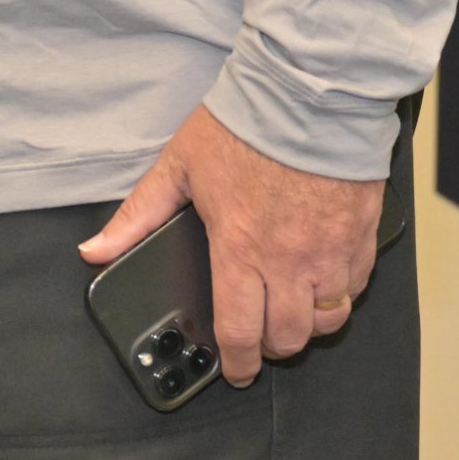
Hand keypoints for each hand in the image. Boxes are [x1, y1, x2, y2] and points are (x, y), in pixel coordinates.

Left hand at [79, 105, 385, 385]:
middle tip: (262, 336)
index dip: (236, 364)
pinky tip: (327, 277)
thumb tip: (96, 251)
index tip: (235, 370)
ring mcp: (330, 250)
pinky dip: (342, 290)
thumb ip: (139, 215)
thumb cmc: (246, 124)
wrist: (309, 89)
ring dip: (310, 323)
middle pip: (288, 337)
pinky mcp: (362, 232)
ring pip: (328, 319)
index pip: (239, 333)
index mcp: (239, 250)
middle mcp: (287, 260)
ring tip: (296, 309)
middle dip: (271, 347)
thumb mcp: (180, 166)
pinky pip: (358, 283)